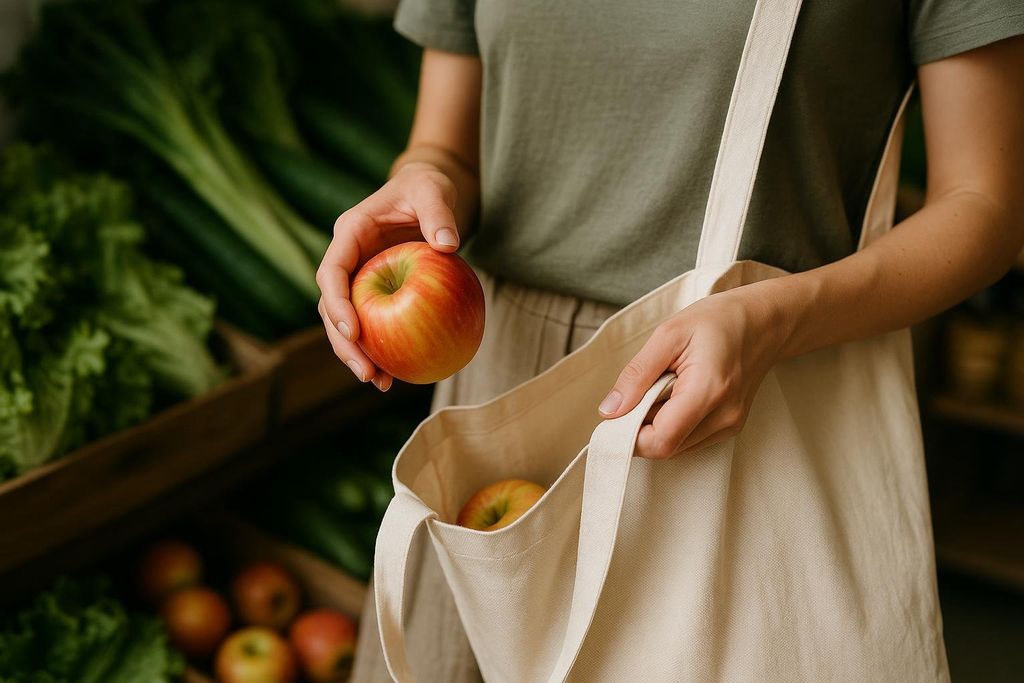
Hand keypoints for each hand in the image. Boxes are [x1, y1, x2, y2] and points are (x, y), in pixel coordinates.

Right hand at [317, 162, 460, 390]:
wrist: (429, 192)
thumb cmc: (429, 187)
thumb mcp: (435, 190)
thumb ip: (439, 215)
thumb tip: (448, 246)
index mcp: (350, 233)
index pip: (332, 271)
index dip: (336, 303)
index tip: (353, 331)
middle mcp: (348, 259)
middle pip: (331, 307)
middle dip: (343, 343)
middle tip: (366, 373)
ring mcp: (360, 278)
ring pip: (347, 322)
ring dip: (358, 354)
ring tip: (380, 383)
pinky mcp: (376, 292)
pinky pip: (374, 324)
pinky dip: (382, 349)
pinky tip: (398, 375)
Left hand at [598, 285, 788, 458]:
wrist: (763, 323)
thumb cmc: (717, 321)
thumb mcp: (668, 334)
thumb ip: (636, 375)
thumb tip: (609, 411)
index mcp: (709, 391)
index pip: (660, 440)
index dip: (629, 436)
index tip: (615, 415)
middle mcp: (724, 417)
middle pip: (666, 448)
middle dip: (640, 429)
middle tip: (638, 393)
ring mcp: (730, 426)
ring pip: (676, 448)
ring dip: (656, 427)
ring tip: (661, 389)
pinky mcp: (730, 427)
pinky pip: (688, 440)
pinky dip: (672, 425)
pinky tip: (675, 397)